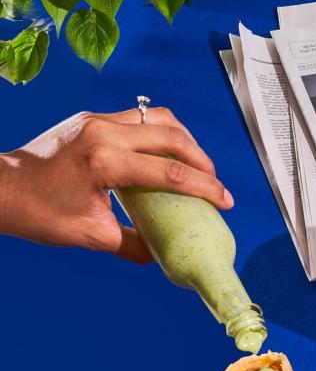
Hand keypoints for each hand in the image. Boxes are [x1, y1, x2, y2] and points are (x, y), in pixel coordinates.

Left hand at [0, 107, 231, 261]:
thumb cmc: (36, 212)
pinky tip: (165, 154)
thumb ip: (132, 244)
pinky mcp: (91, 119)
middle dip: (202, 160)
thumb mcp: (90, 235)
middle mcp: (102, 133)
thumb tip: (161, 252)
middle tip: (215, 182)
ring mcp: (96, 121)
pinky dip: (160, 133)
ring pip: (158, 118)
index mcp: (104, 161)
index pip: (169, 172)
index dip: (204, 188)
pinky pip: (138, 118)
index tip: (224, 201)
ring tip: (195, 163)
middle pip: (172, 136)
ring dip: (184, 140)